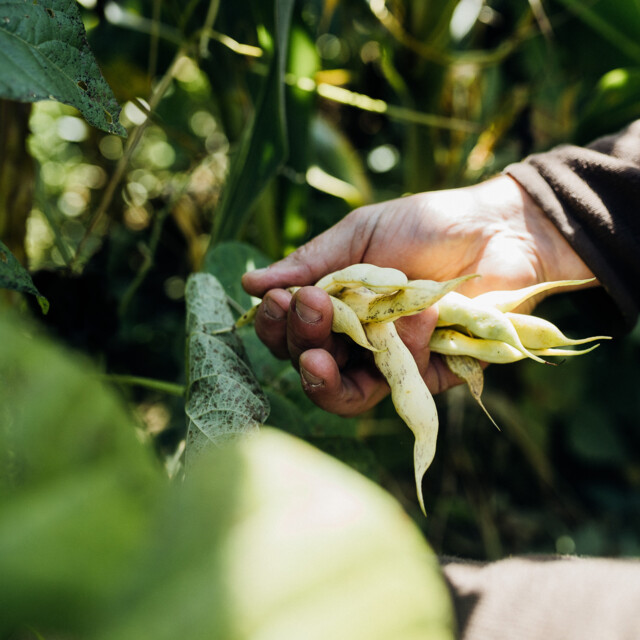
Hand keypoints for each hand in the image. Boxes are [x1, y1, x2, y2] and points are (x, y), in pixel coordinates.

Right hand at [242, 175, 595, 415]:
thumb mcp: (358, 236)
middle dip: (301, 343)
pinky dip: (406, 350)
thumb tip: (247, 283)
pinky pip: (402, 384)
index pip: (291, 332)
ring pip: (345, 395)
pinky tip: (422, 313)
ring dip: (326, 378)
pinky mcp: (429, 378)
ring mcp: (391, 364)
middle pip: (311, 368)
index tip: (276, 299)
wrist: (498, 230)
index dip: (277, 325)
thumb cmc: (424, 226)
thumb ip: (310, 264)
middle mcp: (356, 343)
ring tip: (322, 354)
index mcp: (334, 309)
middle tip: (307, 309)